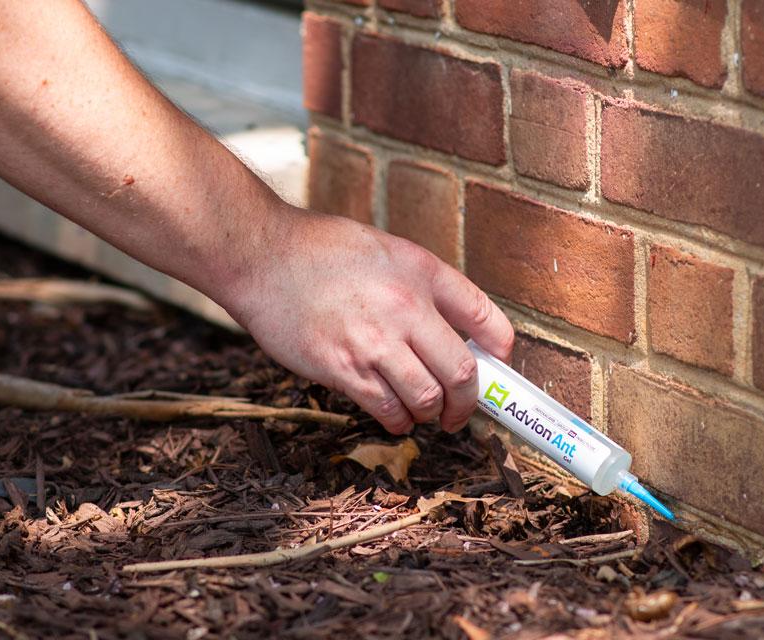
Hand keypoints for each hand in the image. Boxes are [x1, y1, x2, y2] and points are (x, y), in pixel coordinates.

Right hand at [215, 210, 515, 433]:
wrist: (262, 256)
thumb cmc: (320, 251)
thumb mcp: (388, 250)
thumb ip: (423, 285)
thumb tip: (452, 329)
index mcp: (423, 272)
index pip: (486, 318)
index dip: (502, 353)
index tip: (498, 368)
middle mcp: (406, 307)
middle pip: (462, 374)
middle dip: (468, 403)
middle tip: (460, 412)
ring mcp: (374, 342)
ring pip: (426, 399)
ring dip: (430, 414)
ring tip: (422, 413)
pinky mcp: (342, 369)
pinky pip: (386, 409)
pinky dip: (397, 420)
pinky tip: (393, 415)